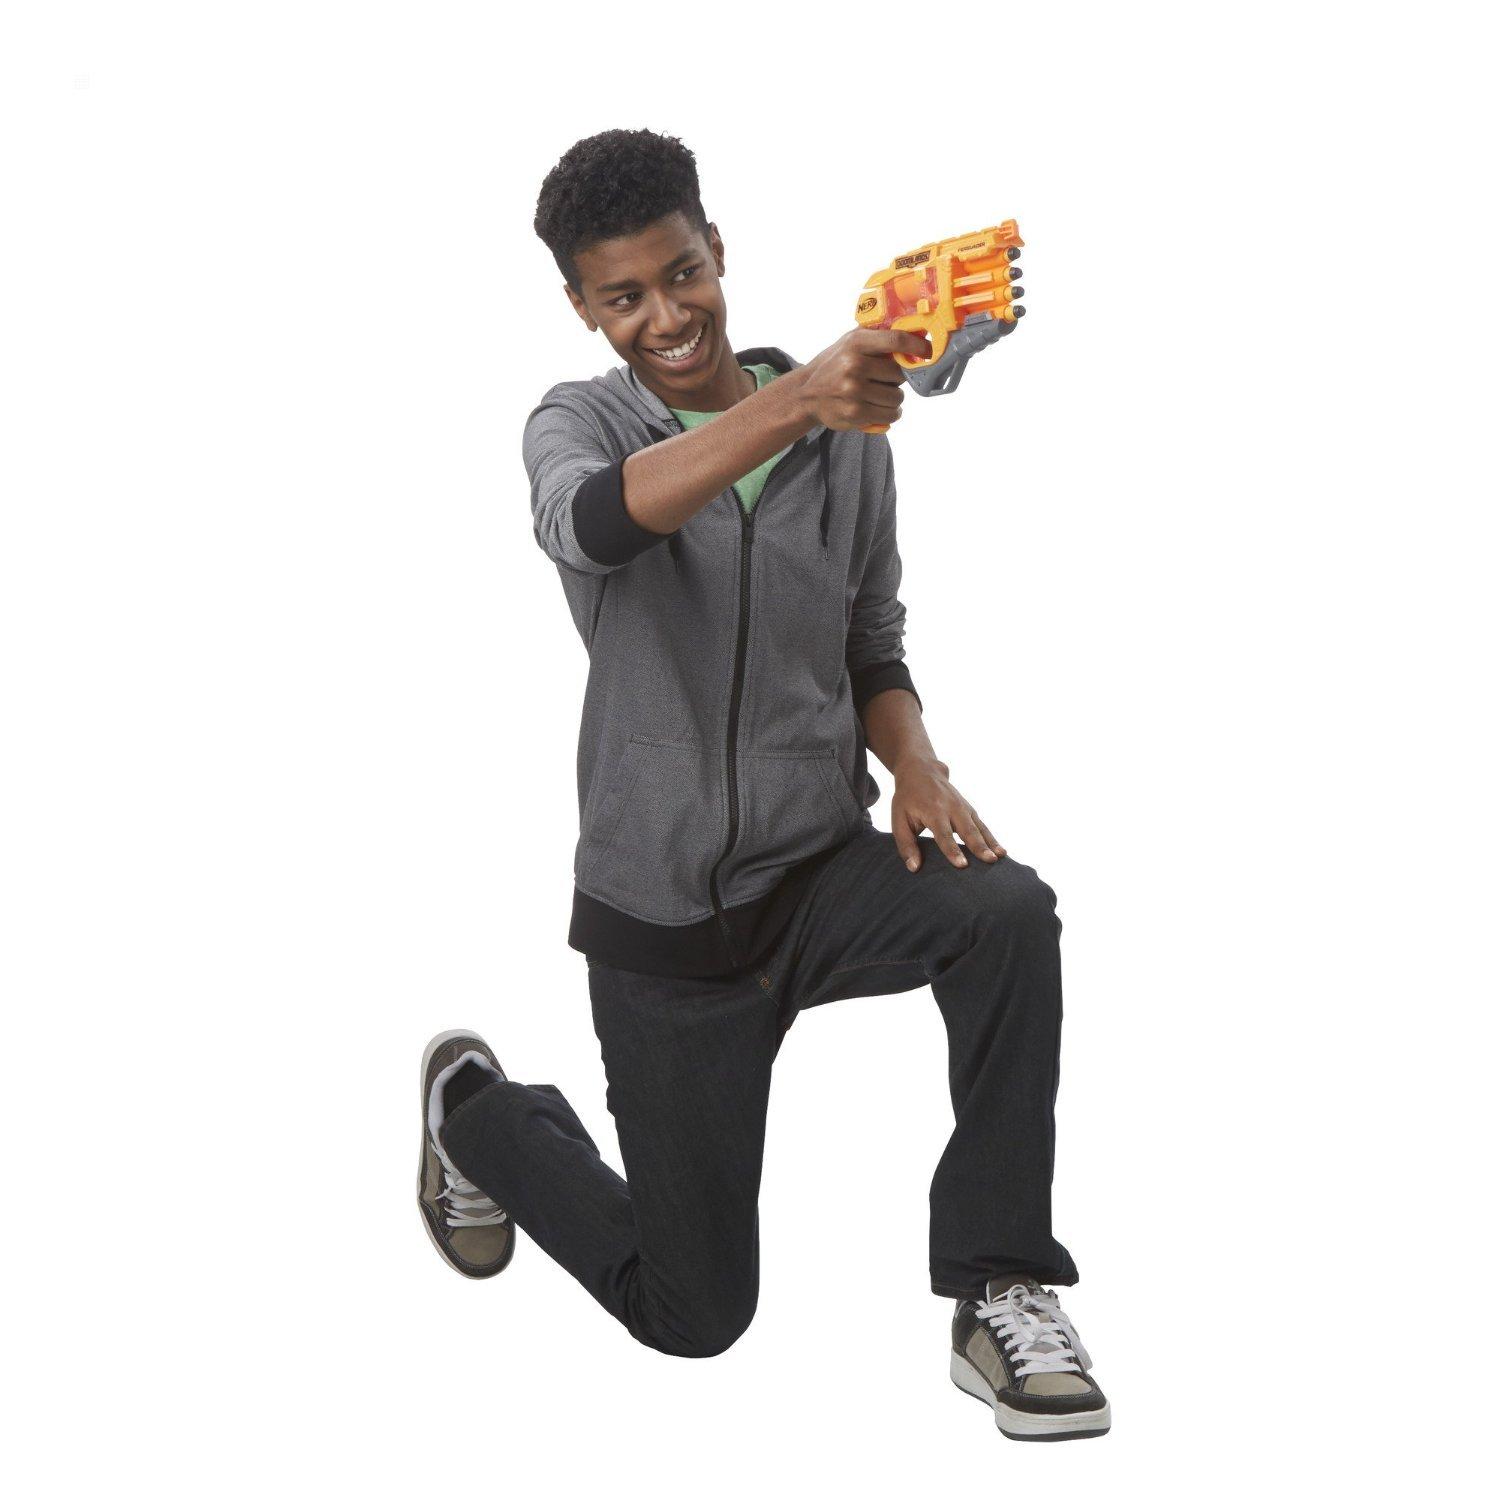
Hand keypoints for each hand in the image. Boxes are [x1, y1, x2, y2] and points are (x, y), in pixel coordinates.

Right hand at [790, 328, 930, 431]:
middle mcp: (854, 366)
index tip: (928, 351)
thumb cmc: (834, 365)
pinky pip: (890, 415)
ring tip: (878, 395)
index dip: (917, 345)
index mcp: (856, 343)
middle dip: (897, 379)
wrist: (806, 394)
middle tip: (884, 380)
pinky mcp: (855, 412)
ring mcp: (854, 391)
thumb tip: (913, 329)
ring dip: (893, 398)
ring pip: (897, 397)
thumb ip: (876, 336)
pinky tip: (878, 408)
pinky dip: (889, 413)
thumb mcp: (849, 342)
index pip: (896, 340)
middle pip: (899, 374)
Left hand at [890, 757, 1005, 871]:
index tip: (962, 865)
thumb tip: (914, 868)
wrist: (922, 771)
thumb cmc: (907, 799)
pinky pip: (982, 825)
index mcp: (933, 810)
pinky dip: (992, 838)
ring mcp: (963, 807)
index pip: (943, 833)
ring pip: (979, 827)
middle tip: (990, 860)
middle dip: (979, 846)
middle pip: (967, 829)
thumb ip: (906, 845)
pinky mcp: (969, 810)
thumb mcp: (899, 819)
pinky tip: (1001, 851)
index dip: (952, 850)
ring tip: (1000, 857)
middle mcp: (951, 807)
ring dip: (990, 842)